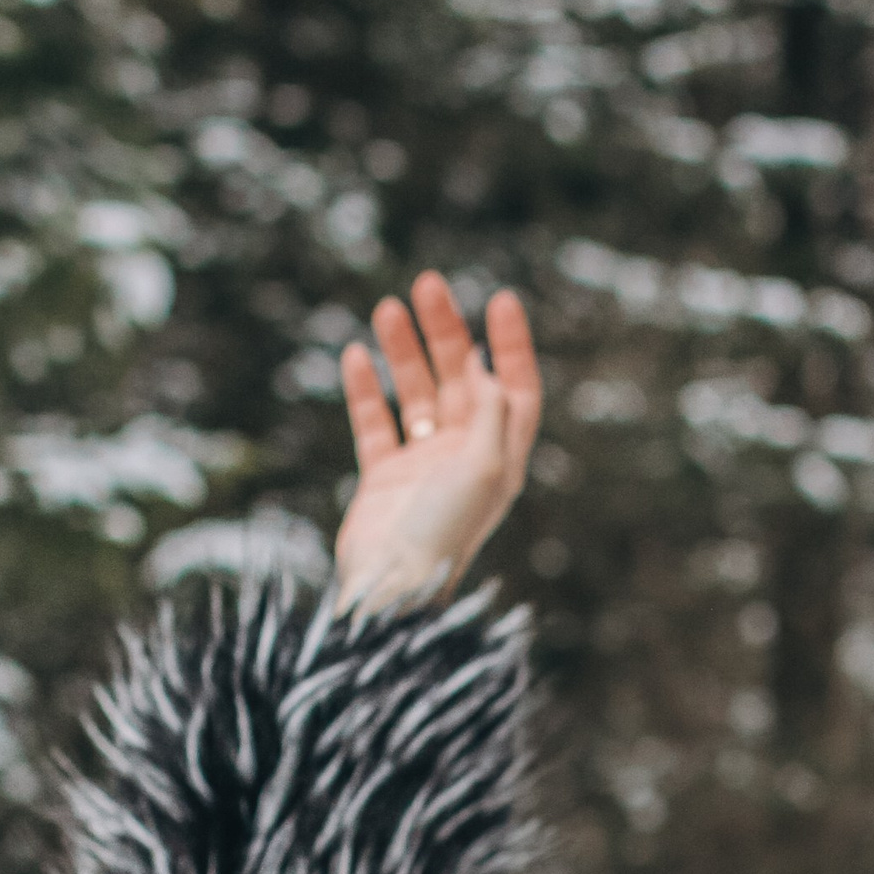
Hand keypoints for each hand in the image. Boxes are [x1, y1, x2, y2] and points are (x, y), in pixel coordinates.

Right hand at [334, 273, 542, 613]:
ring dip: (405, 352)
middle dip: (446, 332)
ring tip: (387, 308)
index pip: (515, 389)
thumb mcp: (484, 466)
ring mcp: (423, 468)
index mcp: (501, 459)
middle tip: (427, 285)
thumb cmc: (444, 533)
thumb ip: (488, 410)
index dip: (512, 345)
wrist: (390, 587)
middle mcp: (466, 459)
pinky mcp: (383, 479)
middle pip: (462, 380)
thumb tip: (483, 363)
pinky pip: (376, 423)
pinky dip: (367, 390)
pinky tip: (357, 354)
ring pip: (417, 394)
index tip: (500, 299)